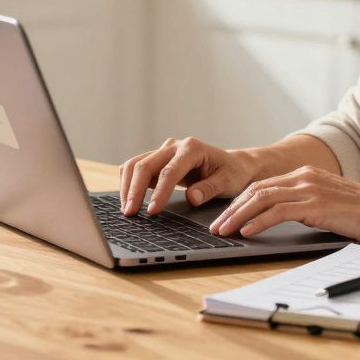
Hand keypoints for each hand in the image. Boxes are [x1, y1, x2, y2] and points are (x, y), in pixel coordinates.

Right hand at [119, 137, 260, 215]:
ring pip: (136, 164)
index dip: (159, 192)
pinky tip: (128, 200)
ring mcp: (164, 151)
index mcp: (192, 148)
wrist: (233, 165)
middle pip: (145, 165)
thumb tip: (191, 198)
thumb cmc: (232, 173)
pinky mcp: (158, 160)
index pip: (169, 171)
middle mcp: (174, 146)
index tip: (152, 211)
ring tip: (126, 210)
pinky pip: (137, 168)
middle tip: (130, 213)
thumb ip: (210, 188)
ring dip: (127, 186)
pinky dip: (129, 183)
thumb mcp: (228, 182)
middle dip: (135, 190)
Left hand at [209, 166, 359, 244]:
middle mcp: (303, 177)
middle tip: (216, 225)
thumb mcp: (328, 202)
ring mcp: (309, 188)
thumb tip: (281, 219)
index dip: (240, 201)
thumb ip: (305, 204)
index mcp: (305, 174)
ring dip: (238, 216)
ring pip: (261, 199)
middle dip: (232, 208)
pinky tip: (247, 231)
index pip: (263, 186)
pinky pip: (278, 211)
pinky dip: (258, 221)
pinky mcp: (315, 204)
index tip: (225, 216)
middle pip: (256, 190)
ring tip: (223, 230)